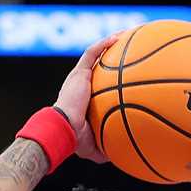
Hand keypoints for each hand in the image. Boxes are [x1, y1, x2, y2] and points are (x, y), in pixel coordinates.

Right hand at [55, 33, 119, 163]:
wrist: (64, 130)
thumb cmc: (75, 140)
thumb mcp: (94, 146)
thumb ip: (106, 147)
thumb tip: (120, 155)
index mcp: (82, 99)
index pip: (96, 85)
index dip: (108, 78)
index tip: (122, 77)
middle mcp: (79, 85)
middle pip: (97, 66)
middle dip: (110, 57)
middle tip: (126, 52)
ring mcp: (78, 77)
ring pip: (94, 54)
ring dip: (108, 44)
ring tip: (124, 35)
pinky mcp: (78, 73)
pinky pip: (92, 53)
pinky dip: (103, 44)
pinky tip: (117, 38)